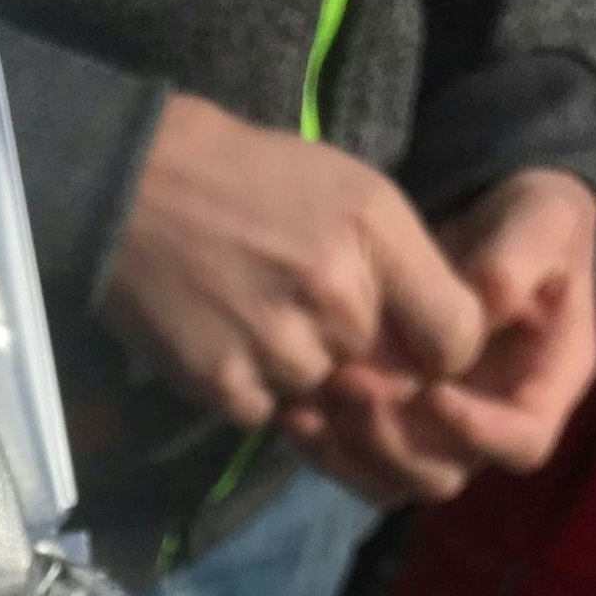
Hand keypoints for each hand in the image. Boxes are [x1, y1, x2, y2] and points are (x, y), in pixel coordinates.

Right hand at [100, 94, 486, 428]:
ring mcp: (276, 345)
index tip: (419, 342)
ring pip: (326, 398)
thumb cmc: (256, 182)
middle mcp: (334, 294)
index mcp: (376, 233)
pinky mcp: (224, 383)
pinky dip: (256, 388)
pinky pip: (269, 413)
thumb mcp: (353, 192)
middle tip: (308, 310)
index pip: (455, 338)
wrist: (139, 189)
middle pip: (386, 375)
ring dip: (304, 374)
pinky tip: (232, 338)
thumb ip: (407, 266)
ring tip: (264, 317)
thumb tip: (443, 349)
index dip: (443, 352)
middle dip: (360, 357)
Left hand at [279, 168, 595, 502]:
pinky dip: (324, 445)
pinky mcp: (395, 426)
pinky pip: (357, 461)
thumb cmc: (531, 225)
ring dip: (352, 448)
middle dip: (397, 440)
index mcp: (546, 388)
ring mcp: (440, 433)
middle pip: (445, 473)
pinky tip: (294, 409)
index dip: (477, 431)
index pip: (522, 441)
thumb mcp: (544, 222)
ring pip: (393, 478)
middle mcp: (493, 425)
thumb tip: (486, 301)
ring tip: (316, 397)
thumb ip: (520, 261)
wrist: (485, 227)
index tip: (433, 391)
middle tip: (356, 386)